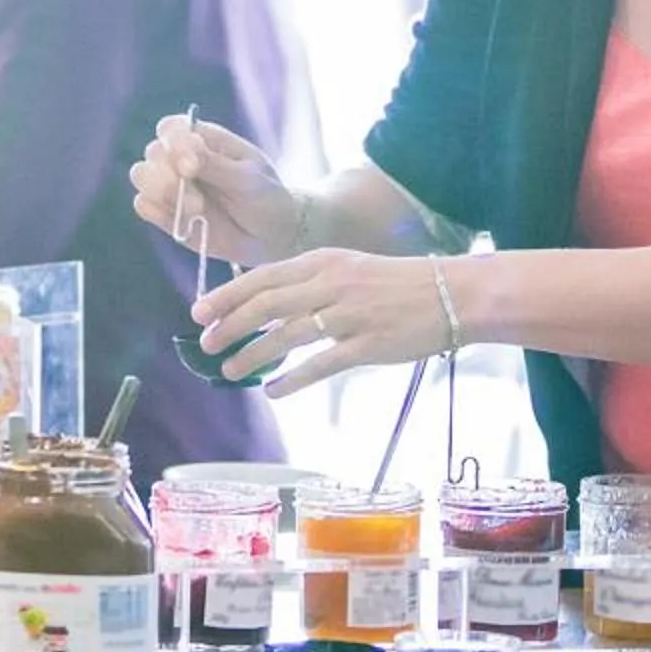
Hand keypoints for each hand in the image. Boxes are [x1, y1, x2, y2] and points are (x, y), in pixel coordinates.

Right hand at [126, 115, 302, 268]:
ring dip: (161, 193)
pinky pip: (143, 205)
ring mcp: (171, 184)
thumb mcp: (249, 180)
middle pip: (152, 153)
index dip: (174, 143)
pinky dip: (158, 213)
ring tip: (195, 210)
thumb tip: (185, 152)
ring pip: (141, 176)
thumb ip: (216, 165)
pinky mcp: (165, 212)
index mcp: (203, 139)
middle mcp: (181, 158)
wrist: (271, 236)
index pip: (170, 128)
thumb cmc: (265, 198)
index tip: (191, 166)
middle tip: (198, 200)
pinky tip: (185, 221)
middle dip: (168, 176)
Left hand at [192, 249, 456, 400]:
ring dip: (253, 354)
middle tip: (207, 344)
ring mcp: (349, 315)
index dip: (226, 295)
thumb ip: (309, 282)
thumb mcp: (348, 267)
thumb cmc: (396, 283)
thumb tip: (267, 304)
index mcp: (323, 261)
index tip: (199, 311)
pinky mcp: (368, 345)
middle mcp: (331, 284)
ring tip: (230, 370)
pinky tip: (273, 390)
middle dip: (230, 325)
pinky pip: (320, 364)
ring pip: (287, 334)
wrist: (451, 293)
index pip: (262, 276)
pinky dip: (292, 378)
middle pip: (266, 304)